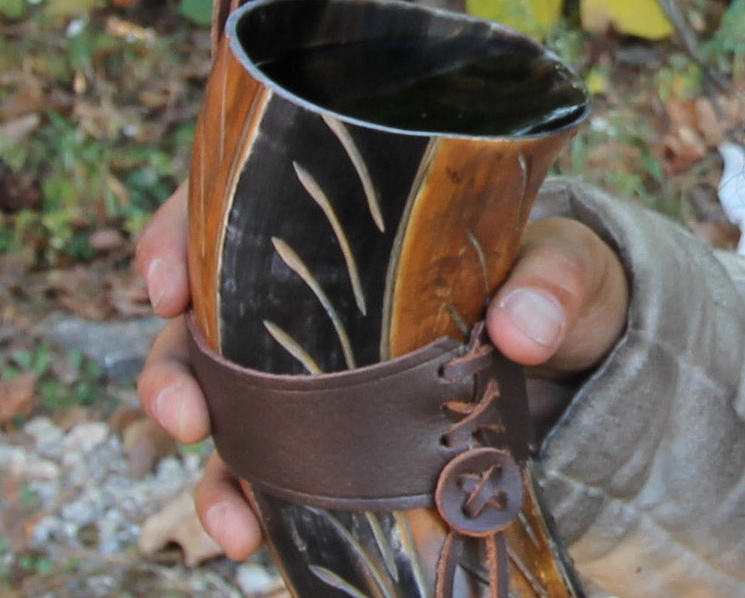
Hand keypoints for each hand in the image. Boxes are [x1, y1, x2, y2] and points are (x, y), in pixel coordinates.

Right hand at [135, 190, 628, 559]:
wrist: (578, 355)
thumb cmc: (557, 283)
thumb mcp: (566, 264)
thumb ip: (552, 280)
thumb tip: (519, 331)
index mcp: (348, 222)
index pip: (233, 205)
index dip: (179, 236)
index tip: (167, 285)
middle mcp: (310, 290)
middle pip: (202, 312)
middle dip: (170, 366)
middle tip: (186, 414)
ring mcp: (314, 363)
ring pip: (215, 393)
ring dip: (202, 455)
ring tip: (228, 513)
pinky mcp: (333, 428)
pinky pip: (261, 459)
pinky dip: (242, 497)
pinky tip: (250, 538)